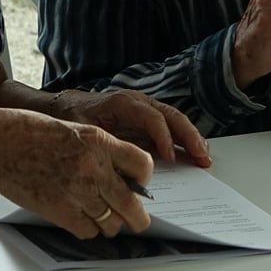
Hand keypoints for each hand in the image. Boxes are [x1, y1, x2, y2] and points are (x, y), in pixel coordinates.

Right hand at [0, 111, 155, 238]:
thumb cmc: (26, 132)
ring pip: (111, 222)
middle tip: (139, 220)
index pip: (142, 165)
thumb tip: (117, 174)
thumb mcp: (72, 129)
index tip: (140, 183)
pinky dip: (88, 228)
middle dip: (139, 217)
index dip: (144, 177)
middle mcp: (93, 167)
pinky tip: (81, 219)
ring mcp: (77, 192)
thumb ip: (97, 150)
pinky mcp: (59, 211)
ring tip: (104, 218)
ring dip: (110, 223)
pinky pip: (88, 231)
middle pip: (132, 204)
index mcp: (97, 141)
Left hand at [50, 89, 212, 167]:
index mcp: (124, 103)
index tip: (169, 157)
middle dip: (189, 136)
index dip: (163, 136)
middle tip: (201, 156)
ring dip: (191, 139)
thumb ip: (104, 145)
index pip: (152, 117)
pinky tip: (194, 155)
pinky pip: (170, 129)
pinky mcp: (147, 121)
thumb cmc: (74, 118)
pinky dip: (184, 141)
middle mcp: (140, 103)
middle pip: (172, 116)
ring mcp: (146, 110)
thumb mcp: (85, 131)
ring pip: (175, 121)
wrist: (67, 107)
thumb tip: (121, 167)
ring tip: (204, 158)